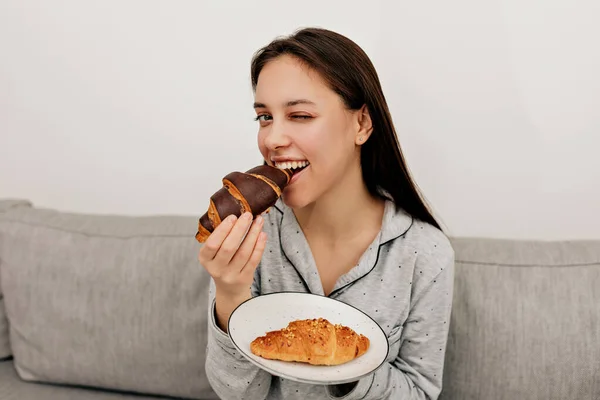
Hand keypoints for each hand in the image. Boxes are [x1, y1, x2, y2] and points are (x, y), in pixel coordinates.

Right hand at [198, 211, 266, 330]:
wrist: (229, 288)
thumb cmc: (222, 263)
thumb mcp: (213, 253)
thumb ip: (220, 236)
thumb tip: (235, 212)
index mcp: (205, 259)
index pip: (212, 244)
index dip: (223, 230)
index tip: (232, 216)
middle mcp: (216, 269)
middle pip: (229, 248)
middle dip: (239, 229)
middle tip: (247, 215)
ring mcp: (231, 275)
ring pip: (244, 253)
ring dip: (252, 234)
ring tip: (259, 221)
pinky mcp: (245, 278)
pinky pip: (254, 260)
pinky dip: (259, 245)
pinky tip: (262, 234)